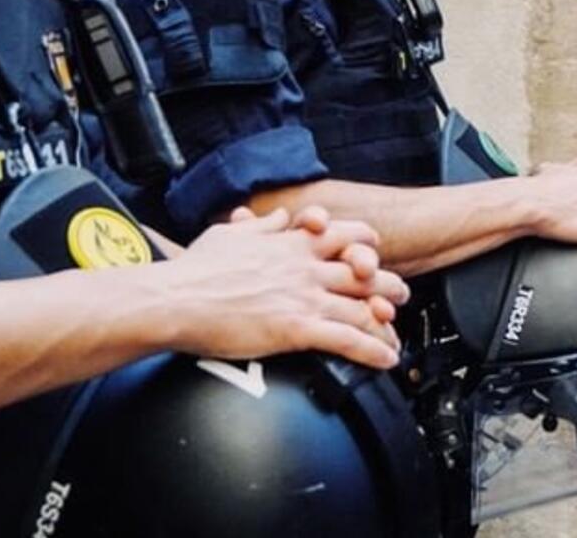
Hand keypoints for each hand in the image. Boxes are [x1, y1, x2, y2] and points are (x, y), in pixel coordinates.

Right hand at [159, 206, 405, 368]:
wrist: (175, 299)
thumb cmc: (195, 270)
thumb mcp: (231, 234)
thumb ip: (263, 225)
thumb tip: (280, 217)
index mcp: (290, 244)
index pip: (343, 234)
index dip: (364, 241)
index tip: (372, 249)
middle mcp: (304, 267)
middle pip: (363, 271)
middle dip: (387, 283)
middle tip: (401, 292)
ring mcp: (303, 297)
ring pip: (362, 305)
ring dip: (387, 320)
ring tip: (397, 332)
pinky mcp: (296, 328)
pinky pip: (346, 339)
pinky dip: (372, 350)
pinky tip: (385, 359)